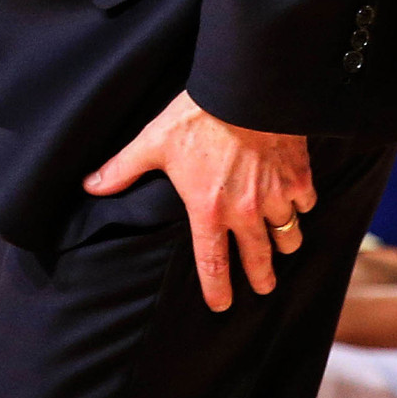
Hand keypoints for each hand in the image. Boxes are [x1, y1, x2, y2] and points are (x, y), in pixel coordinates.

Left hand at [85, 90, 314, 311]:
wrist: (245, 92)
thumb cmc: (197, 117)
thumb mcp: (153, 142)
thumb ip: (123, 168)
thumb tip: (91, 186)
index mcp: (208, 210)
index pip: (212, 263)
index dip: (217, 289)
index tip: (221, 306)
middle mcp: (245, 212)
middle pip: (259, 259)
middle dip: (261, 278)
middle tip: (264, 288)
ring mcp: (275, 197)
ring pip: (288, 236)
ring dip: (284, 243)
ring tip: (282, 246)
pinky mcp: (298, 178)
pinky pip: (305, 204)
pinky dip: (301, 205)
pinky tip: (295, 202)